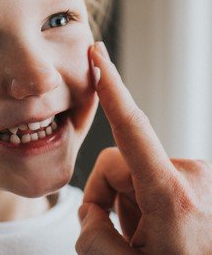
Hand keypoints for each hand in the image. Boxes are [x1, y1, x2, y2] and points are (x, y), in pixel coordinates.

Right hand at [76, 41, 211, 253]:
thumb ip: (92, 236)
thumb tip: (90, 211)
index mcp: (172, 196)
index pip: (132, 127)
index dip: (111, 87)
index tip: (98, 55)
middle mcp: (191, 175)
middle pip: (118, 163)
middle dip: (109, 195)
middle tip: (122, 236)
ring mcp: (200, 177)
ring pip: (135, 173)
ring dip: (131, 204)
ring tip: (149, 239)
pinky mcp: (201, 180)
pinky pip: (154, 178)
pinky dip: (148, 203)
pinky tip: (162, 231)